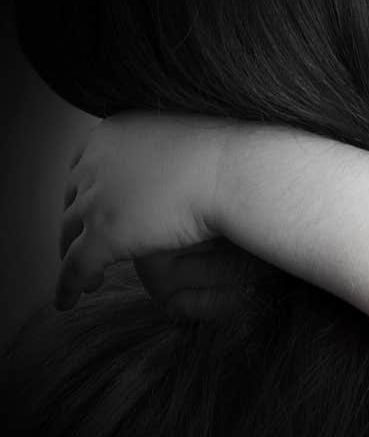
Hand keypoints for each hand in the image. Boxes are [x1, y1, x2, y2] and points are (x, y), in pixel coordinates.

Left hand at [57, 112, 236, 309]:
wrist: (234, 172)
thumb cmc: (226, 158)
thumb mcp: (182, 141)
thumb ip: (163, 152)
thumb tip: (172, 166)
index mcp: (111, 135)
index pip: (82, 168)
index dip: (85, 194)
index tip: (90, 209)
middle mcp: (94, 163)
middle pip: (72, 202)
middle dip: (76, 226)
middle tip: (83, 245)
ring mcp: (96, 199)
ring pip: (70, 235)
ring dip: (73, 257)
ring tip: (83, 278)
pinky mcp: (103, 233)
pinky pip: (75, 267)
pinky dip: (67, 286)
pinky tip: (70, 300)